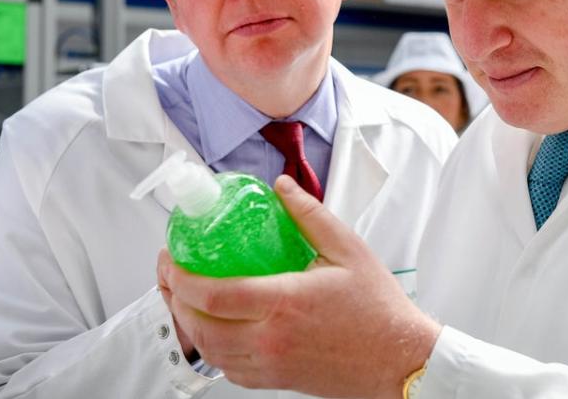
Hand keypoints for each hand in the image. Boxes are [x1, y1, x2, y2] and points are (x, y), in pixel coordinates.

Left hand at [159, 175, 441, 397]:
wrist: (398, 359)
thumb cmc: (378, 309)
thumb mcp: (348, 250)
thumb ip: (310, 216)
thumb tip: (282, 188)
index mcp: (284, 303)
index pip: (212, 294)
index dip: (180, 277)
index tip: (171, 258)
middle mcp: (270, 339)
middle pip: (199, 325)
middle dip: (172, 298)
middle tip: (169, 273)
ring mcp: (271, 364)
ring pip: (209, 351)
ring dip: (187, 324)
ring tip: (183, 298)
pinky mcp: (276, 380)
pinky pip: (229, 369)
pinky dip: (212, 349)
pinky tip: (216, 329)